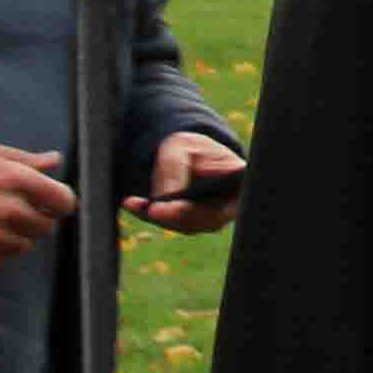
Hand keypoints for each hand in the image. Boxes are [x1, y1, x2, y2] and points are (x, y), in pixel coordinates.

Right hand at [0, 140, 74, 266]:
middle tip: (15, 208)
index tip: (51, 201)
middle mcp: (12, 210)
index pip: (64, 201)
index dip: (59, 201)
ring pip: (26, 244)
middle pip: (47, 226)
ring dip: (17, 235)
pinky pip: (4, 257)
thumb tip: (55, 161)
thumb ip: (26, 160)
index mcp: (18, 180)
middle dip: (37, 218)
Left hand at [131, 130, 245, 234]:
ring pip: (188, 225)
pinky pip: (172, 225)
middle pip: (208, 219)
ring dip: (160, 216)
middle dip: (178, 215)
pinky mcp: (192, 224)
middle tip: (153, 209)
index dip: (215, 206)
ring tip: (134, 203)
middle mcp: (231, 205)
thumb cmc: (190, 148)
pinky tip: (132, 204)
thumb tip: (167, 196)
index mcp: (241, 181)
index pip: (237, 200)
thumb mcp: (180, 147)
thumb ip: (176, 167)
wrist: (184, 155)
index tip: (188, 204)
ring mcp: (212, 218)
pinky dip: (152, 216)